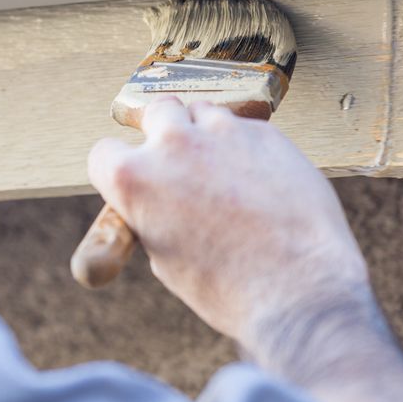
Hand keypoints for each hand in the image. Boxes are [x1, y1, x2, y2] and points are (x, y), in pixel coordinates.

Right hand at [87, 97, 367, 343]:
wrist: (297, 290)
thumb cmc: (229, 287)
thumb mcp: (163, 258)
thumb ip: (152, 214)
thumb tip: (159, 200)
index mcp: (133, 179)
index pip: (104, 152)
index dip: (117, 169)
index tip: (133, 178)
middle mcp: (172, 145)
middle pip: (157, 111)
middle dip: (164, 132)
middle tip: (179, 160)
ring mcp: (221, 133)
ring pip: (204, 112)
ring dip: (207, 135)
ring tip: (223, 174)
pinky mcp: (265, 134)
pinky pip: (245, 129)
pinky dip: (247, 148)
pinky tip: (259, 183)